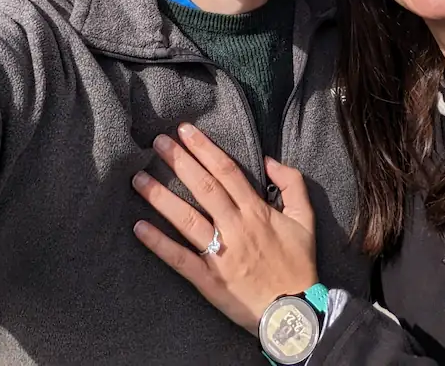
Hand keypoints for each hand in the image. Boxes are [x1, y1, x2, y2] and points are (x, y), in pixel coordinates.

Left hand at [132, 122, 319, 333]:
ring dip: (161, 198)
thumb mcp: (306, 219)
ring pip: (187, 220)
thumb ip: (293, 184)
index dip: (205, 149)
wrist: (295, 312)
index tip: (185, 131)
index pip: (227, 171)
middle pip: (204, 188)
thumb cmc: (299, 265)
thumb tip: (269, 159)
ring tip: (138, 180)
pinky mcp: (209, 280)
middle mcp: (237, 228)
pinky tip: (139, 228)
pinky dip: (158, 244)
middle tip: (157, 142)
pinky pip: (180, 259)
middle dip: (180, 162)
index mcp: (257, 211)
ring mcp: (221, 254)